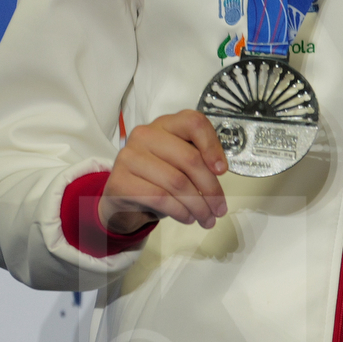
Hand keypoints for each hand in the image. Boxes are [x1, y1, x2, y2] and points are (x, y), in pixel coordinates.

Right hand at [102, 110, 228, 232]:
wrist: (123, 198)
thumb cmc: (158, 177)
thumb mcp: (181, 163)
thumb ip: (199, 159)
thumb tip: (219, 170)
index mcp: (165, 124)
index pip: (193, 123)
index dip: (212, 146)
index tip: (222, 170)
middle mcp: (145, 135)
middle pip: (189, 158)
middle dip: (210, 188)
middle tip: (220, 208)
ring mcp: (129, 157)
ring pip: (177, 182)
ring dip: (198, 206)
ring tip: (207, 219)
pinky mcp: (120, 181)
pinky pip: (160, 197)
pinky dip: (180, 211)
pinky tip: (188, 218)